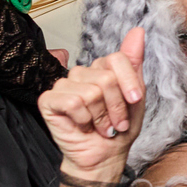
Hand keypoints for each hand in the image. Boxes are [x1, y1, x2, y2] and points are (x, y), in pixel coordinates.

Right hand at [37, 26, 145, 175]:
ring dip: (101, 117)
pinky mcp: (49, 100)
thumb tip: (138, 31)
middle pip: (106, 78)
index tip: (135, 100)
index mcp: (102, 69)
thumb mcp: (135, 96)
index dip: (129, 82)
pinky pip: (72, 102)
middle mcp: (81, 73)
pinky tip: (83, 125)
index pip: (118, 58)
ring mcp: (63, 85)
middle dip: (116, 107)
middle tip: (115, 122)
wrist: (104, 155)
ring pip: (91, 92)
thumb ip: (134, 63)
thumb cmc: (119, 128)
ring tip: (101, 126)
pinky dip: (83, 119)